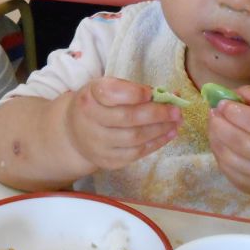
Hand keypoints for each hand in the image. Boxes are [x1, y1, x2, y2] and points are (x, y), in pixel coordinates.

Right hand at [63, 77, 181, 170]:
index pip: (112, 94)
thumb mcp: (105, 89)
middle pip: (128, 118)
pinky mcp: (107, 161)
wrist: (73, 134)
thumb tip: (170, 95)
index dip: (135, 94)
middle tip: (177, 111)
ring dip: (160, 130)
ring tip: (176, 122)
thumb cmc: (96, 105)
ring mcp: (98, 144)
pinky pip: (136, 153)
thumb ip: (132, 89)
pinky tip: (167, 134)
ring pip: (135, 138)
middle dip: (157, 114)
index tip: (151, 93)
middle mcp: (90, 121)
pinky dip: (156, 143)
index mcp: (89, 98)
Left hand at [208, 86, 249, 198]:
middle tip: (213, 112)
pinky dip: (218, 153)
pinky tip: (219, 141)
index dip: (234, 111)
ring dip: (215, 138)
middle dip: (219, 124)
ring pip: (229, 157)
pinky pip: (227, 170)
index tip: (222, 102)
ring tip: (214, 125)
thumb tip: (228, 94)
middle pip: (239, 141)